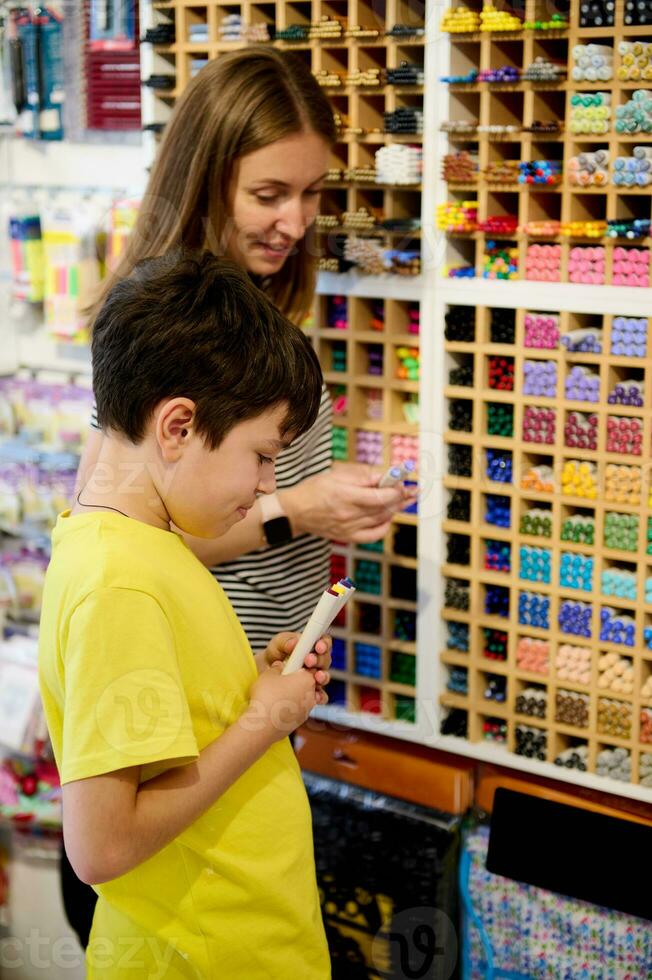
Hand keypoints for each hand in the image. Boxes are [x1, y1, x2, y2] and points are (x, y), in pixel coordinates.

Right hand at [244, 662, 318, 741]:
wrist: (263, 725)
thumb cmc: (267, 697)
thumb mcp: (268, 674)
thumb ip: (276, 668)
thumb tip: (279, 667)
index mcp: (307, 679)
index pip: (309, 669)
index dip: (299, 668)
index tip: (289, 668)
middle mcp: (312, 695)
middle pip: (308, 684)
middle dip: (297, 682)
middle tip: (282, 682)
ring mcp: (307, 710)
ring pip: (303, 699)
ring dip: (294, 696)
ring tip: (278, 696)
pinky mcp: (300, 722)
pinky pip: (297, 711)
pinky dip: (290, 709)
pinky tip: (277, 709)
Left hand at [257, 632, 330, 702]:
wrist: (262, 675)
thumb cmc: (272, 657)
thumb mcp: (276, 645)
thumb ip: (285, 641)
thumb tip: (295, 642)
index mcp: (310, 647)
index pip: (323, 643)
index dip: (324, 643)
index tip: (318, 647)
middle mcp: (315, 663)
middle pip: (326, 660)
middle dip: (319, 660)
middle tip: (308, 660)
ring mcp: (314, 679)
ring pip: (325, 677)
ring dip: (323, 676)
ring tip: (316, 677)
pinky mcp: (311, 694)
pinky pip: (320, 696)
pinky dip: (320, 696)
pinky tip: (315, 696)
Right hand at [280, 463, 416, 543]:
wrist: (296, 511)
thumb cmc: (314, 490)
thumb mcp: (336, 474)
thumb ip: (362, 476)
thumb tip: (383, 476)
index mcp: (346, 495)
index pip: (380, 496)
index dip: (396, 489)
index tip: (403, 483)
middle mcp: (349, 514)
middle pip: (385, 508)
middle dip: (401, 498)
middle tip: (411, 491)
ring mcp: (349, 528)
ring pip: (382, 520)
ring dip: (396, 509)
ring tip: (404, 501)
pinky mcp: (348, 537)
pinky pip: (373, 535)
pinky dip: (384, 526)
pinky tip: (388, 517)